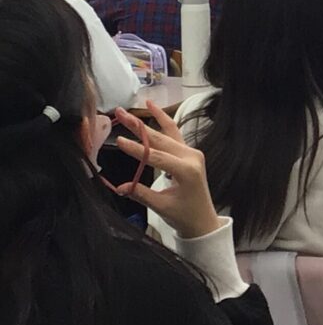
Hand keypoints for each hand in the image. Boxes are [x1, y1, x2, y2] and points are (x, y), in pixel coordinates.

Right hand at [112, 102, 220, 239]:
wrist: (203, 220)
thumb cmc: (184, 215)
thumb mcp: (161, 206)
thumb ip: (140, 193)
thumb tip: (117, 187)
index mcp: (186, 170)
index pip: (156, 157)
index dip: (137, 149)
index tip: (118, 141)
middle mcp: (192, 157)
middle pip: (161, 139)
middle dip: (139, 126)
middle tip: (121, 113)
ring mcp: (192, 153)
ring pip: (169, 133)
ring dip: (153, 119)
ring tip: (139, 105)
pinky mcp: (190, 153)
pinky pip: (175, 135)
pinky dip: (164, 122)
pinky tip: (154, 109)